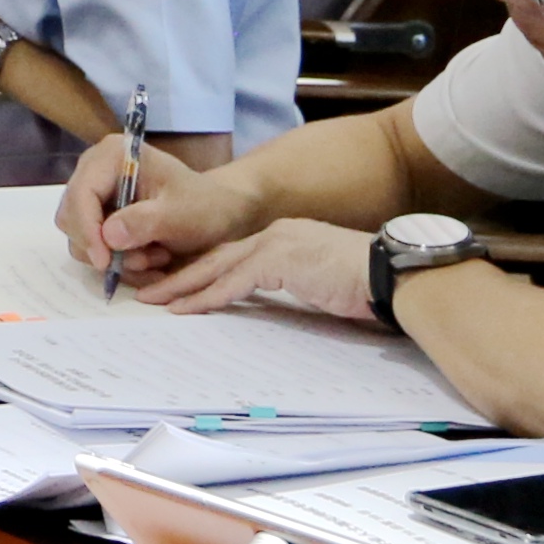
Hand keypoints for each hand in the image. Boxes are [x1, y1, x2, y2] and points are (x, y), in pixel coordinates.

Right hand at [68, 135, 293, 300]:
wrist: (219, 212)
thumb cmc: (205, 206)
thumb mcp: (181, 215)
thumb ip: (145, 222)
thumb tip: (108, 236)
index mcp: (113, 155)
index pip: (82, 193)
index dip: (88, 229)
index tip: (105, 262)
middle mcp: (95, 170)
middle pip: (72, 216)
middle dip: (102, 246)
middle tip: (141, 261)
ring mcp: (95, 193)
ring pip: (79, 235)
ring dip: (112, 257)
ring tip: (152, 259)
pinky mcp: (99, 214)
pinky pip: (92, 245)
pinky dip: (116, 260)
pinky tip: (146, 260)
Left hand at [130, 213, 377, 322]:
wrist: (393, 276)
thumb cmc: (365, 284)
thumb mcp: (319, 280)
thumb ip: (292, 283)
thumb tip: (272, 303)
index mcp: (285, 237)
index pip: (233, 254)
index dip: (202, 269)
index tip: (176, 284)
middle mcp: (276, 235)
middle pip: (216, 256)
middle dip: (180, 274)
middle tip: (150, 290)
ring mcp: (277, 244)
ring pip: (217, 267)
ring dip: (183, 286)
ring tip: (155, 301)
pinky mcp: (280, 261)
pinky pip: (234, 282)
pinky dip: (207, 296)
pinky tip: (186, 309)